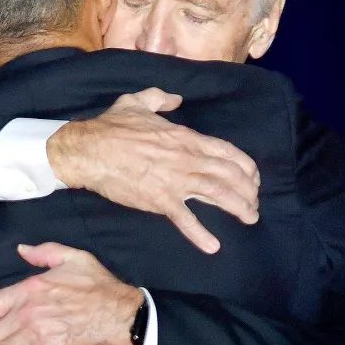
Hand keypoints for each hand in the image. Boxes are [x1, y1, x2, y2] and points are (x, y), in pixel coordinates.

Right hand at [46, 88, 259, 253]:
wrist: (89, 150)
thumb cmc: (111, 126)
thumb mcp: (138, 101)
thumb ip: (160, 98)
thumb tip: (175, 98)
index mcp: (185, 137)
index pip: (227, 151)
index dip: (246, 166)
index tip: (254, 177)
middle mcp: (187, 158)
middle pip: (229, 174)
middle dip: (248, 190)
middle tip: (254, 203)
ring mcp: (175, 180)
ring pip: (217, 194)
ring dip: (238, 207)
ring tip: (249, 218)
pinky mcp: (160, 200)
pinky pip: (186, 219)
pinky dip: (201, 234)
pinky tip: (213, 246)